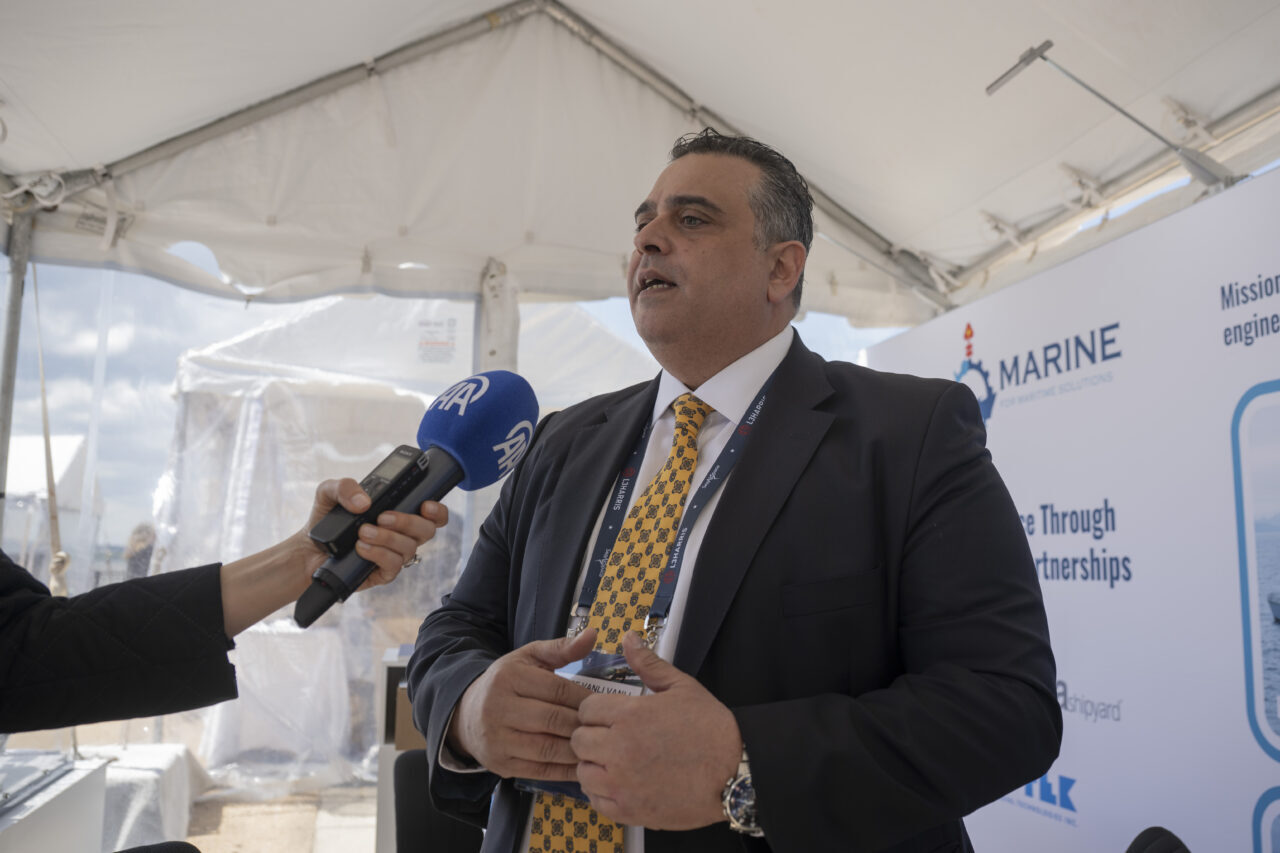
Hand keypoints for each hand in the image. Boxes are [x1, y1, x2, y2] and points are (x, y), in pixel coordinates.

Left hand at [299, 477, 448, 588]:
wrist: (308, 550)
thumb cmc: (326, 520)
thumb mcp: (329, 493)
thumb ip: (345, 487)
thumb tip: (365, 503)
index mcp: (399, 512)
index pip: (433, 514)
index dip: (438, 511)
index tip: (425, 505)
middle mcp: (402, 535)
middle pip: (427, 530)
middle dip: (407, 521)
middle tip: (383, 517)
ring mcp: (394, 555)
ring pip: (409, 547)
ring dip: (387, 538)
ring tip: (363, 532)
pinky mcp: (382, 574)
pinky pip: (393, 565)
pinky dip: (378, 554)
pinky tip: (360, 548)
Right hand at [448, 629, 595, 780]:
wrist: (466, 714)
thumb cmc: (507, 683)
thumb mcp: (528, 658)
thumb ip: (561, 648)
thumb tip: (593, 634)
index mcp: (508, 677)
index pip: (556, 690)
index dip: (584, 699)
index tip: (603, 705)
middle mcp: (498, 708)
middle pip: (552, 720)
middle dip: (582, 726)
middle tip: (604, 729)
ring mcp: (496, 739)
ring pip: (547, 749)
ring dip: (576, 750)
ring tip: (597, 747)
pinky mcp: (499, 764)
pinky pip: (539, 771)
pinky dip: (564, 771)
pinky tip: (582, 766)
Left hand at [574, 631, 740, 829]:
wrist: (734, 771)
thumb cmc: (710, 728)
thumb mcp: (681, 687)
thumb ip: (648, 663)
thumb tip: (628, 638)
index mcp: (628, 715)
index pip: (586, 710)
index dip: (597, 712)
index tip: (611, 717)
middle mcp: (618, 749)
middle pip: (579, 740)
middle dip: (592, 736)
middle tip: (614, 739)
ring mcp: (621, 783)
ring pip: (583, 772)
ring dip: (595, 765)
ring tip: (617, 762)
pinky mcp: (628, 810)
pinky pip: (595, 800)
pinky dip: (603, 792)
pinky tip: (622, 783)